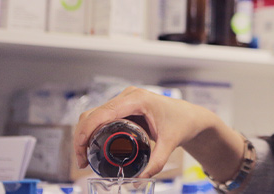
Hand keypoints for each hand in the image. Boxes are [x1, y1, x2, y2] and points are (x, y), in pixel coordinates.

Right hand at [74, 86, 221, 177]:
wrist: (191, 116)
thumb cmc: (183, 122)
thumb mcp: (170, 143)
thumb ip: (157, 161)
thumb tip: (141, 177)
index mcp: (137, 99)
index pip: (102, 113)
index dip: (85, 132)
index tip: (82, 152)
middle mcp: (128, 96)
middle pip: (93, 114)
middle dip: (82, 137)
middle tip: (83, 161)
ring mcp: (125, 99)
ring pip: (94, 114)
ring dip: (85, 134)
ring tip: (85, 157)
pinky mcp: (124, 106)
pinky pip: (102, 116)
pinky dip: (93, 130)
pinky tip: (92, 146)